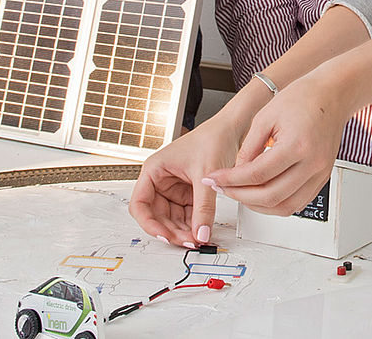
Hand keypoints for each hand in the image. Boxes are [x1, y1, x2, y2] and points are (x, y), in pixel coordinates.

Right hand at [129, 113, 245, 247]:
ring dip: (183, 230)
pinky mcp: (187, 193)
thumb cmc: (213, 139)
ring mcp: (173, 188)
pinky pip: (186, 215)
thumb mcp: (206, 176)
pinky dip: (194, 224)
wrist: (231, 130)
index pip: (140, 204)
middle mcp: (160, 181)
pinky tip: (203, 230)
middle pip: (156, 216)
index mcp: (154, 170)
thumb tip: (201, 233)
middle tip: (190, 241)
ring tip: (199, 237)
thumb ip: (203, 208)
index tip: (164, 236)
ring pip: (171, 219)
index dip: (149, 223)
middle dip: (171, 230)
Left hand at [205, 73, 348, 215]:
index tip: (215, 179)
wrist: (332, 95)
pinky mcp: (323, 177)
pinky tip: (262, 195)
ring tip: (241, 194)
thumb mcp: (265, 116)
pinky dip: (277, 204)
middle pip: (271, 196)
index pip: (257, 174)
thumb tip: (236, 172)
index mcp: (297, 145)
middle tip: (223, 188)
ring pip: (285, 207)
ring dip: (259, 206)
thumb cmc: (304, 98)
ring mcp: (320, 173)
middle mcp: (312, 163)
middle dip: (240, 196)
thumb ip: (249, 147)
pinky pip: (299, 203)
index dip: (231, 180)